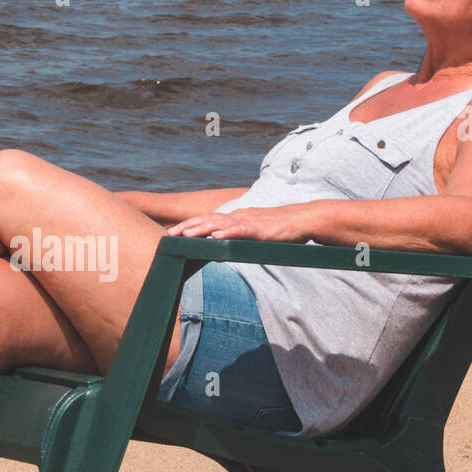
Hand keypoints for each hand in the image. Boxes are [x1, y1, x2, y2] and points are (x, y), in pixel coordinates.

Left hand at [166, 205, 315, 241]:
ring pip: (220, 223)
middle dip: (187, 227)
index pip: (207, 220)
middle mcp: (238, 217)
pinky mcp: (259, 229)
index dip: (189, 226)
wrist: (302, 221)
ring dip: (201, 228)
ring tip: (185, 235)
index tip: (172, 233)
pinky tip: (215, 236)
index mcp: (235, 218)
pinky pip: (240, 230)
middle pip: (208, 220)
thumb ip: (231, 245)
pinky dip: (227, 232)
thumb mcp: (250, 239)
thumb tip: (213, 254)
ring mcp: (248, 221)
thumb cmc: (277, 231)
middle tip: (169, 235)